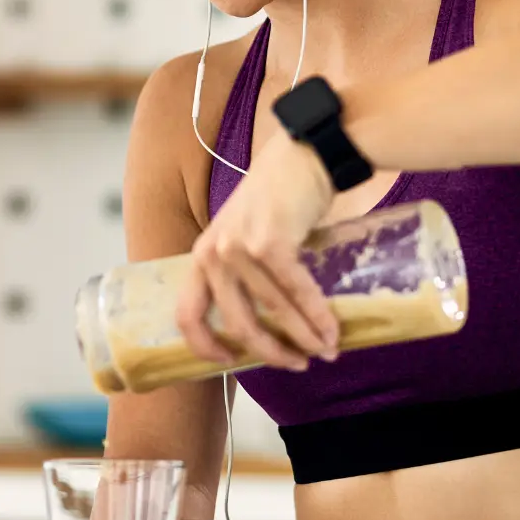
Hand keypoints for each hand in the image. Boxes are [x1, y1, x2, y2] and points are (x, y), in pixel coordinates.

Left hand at [180, 129, 339, 370]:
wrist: (301, 156)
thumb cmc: (277, 200)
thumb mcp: (244, 238)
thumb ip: (244, 275)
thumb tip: (269, 327)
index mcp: (201, 257)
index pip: (188, 314)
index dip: (205, 346)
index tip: (231, 363)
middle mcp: (212, 254)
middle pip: (238, 323)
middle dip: (272, 352)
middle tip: (299, 364)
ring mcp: (239, 248)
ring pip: (273, 311)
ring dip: (304, 337)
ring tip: (327, 350)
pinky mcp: (270, 242)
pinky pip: (295, 291)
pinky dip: (316, 316)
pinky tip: (332, 330)